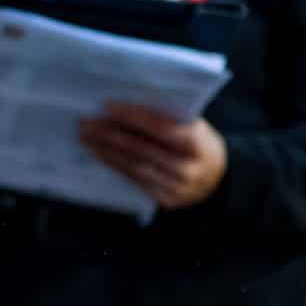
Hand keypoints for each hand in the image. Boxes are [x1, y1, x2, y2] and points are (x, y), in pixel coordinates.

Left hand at [77, 103, 227, 208]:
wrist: (218, 178)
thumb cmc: (200, 143)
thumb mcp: (195, 125)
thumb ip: (169, 117)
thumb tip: (127, 105)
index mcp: (197, 143)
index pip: (160, 128)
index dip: (133, 117)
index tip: (108, 107)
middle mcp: (187, 168)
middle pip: (142, 148)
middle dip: (111, 134)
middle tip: (87, 123)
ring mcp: (176, 188)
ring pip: (134, 166)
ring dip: (106, 151)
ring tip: (86, 137)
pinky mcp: (165, 200)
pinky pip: (134, 180)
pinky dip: (114, 165)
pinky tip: (99, 154)